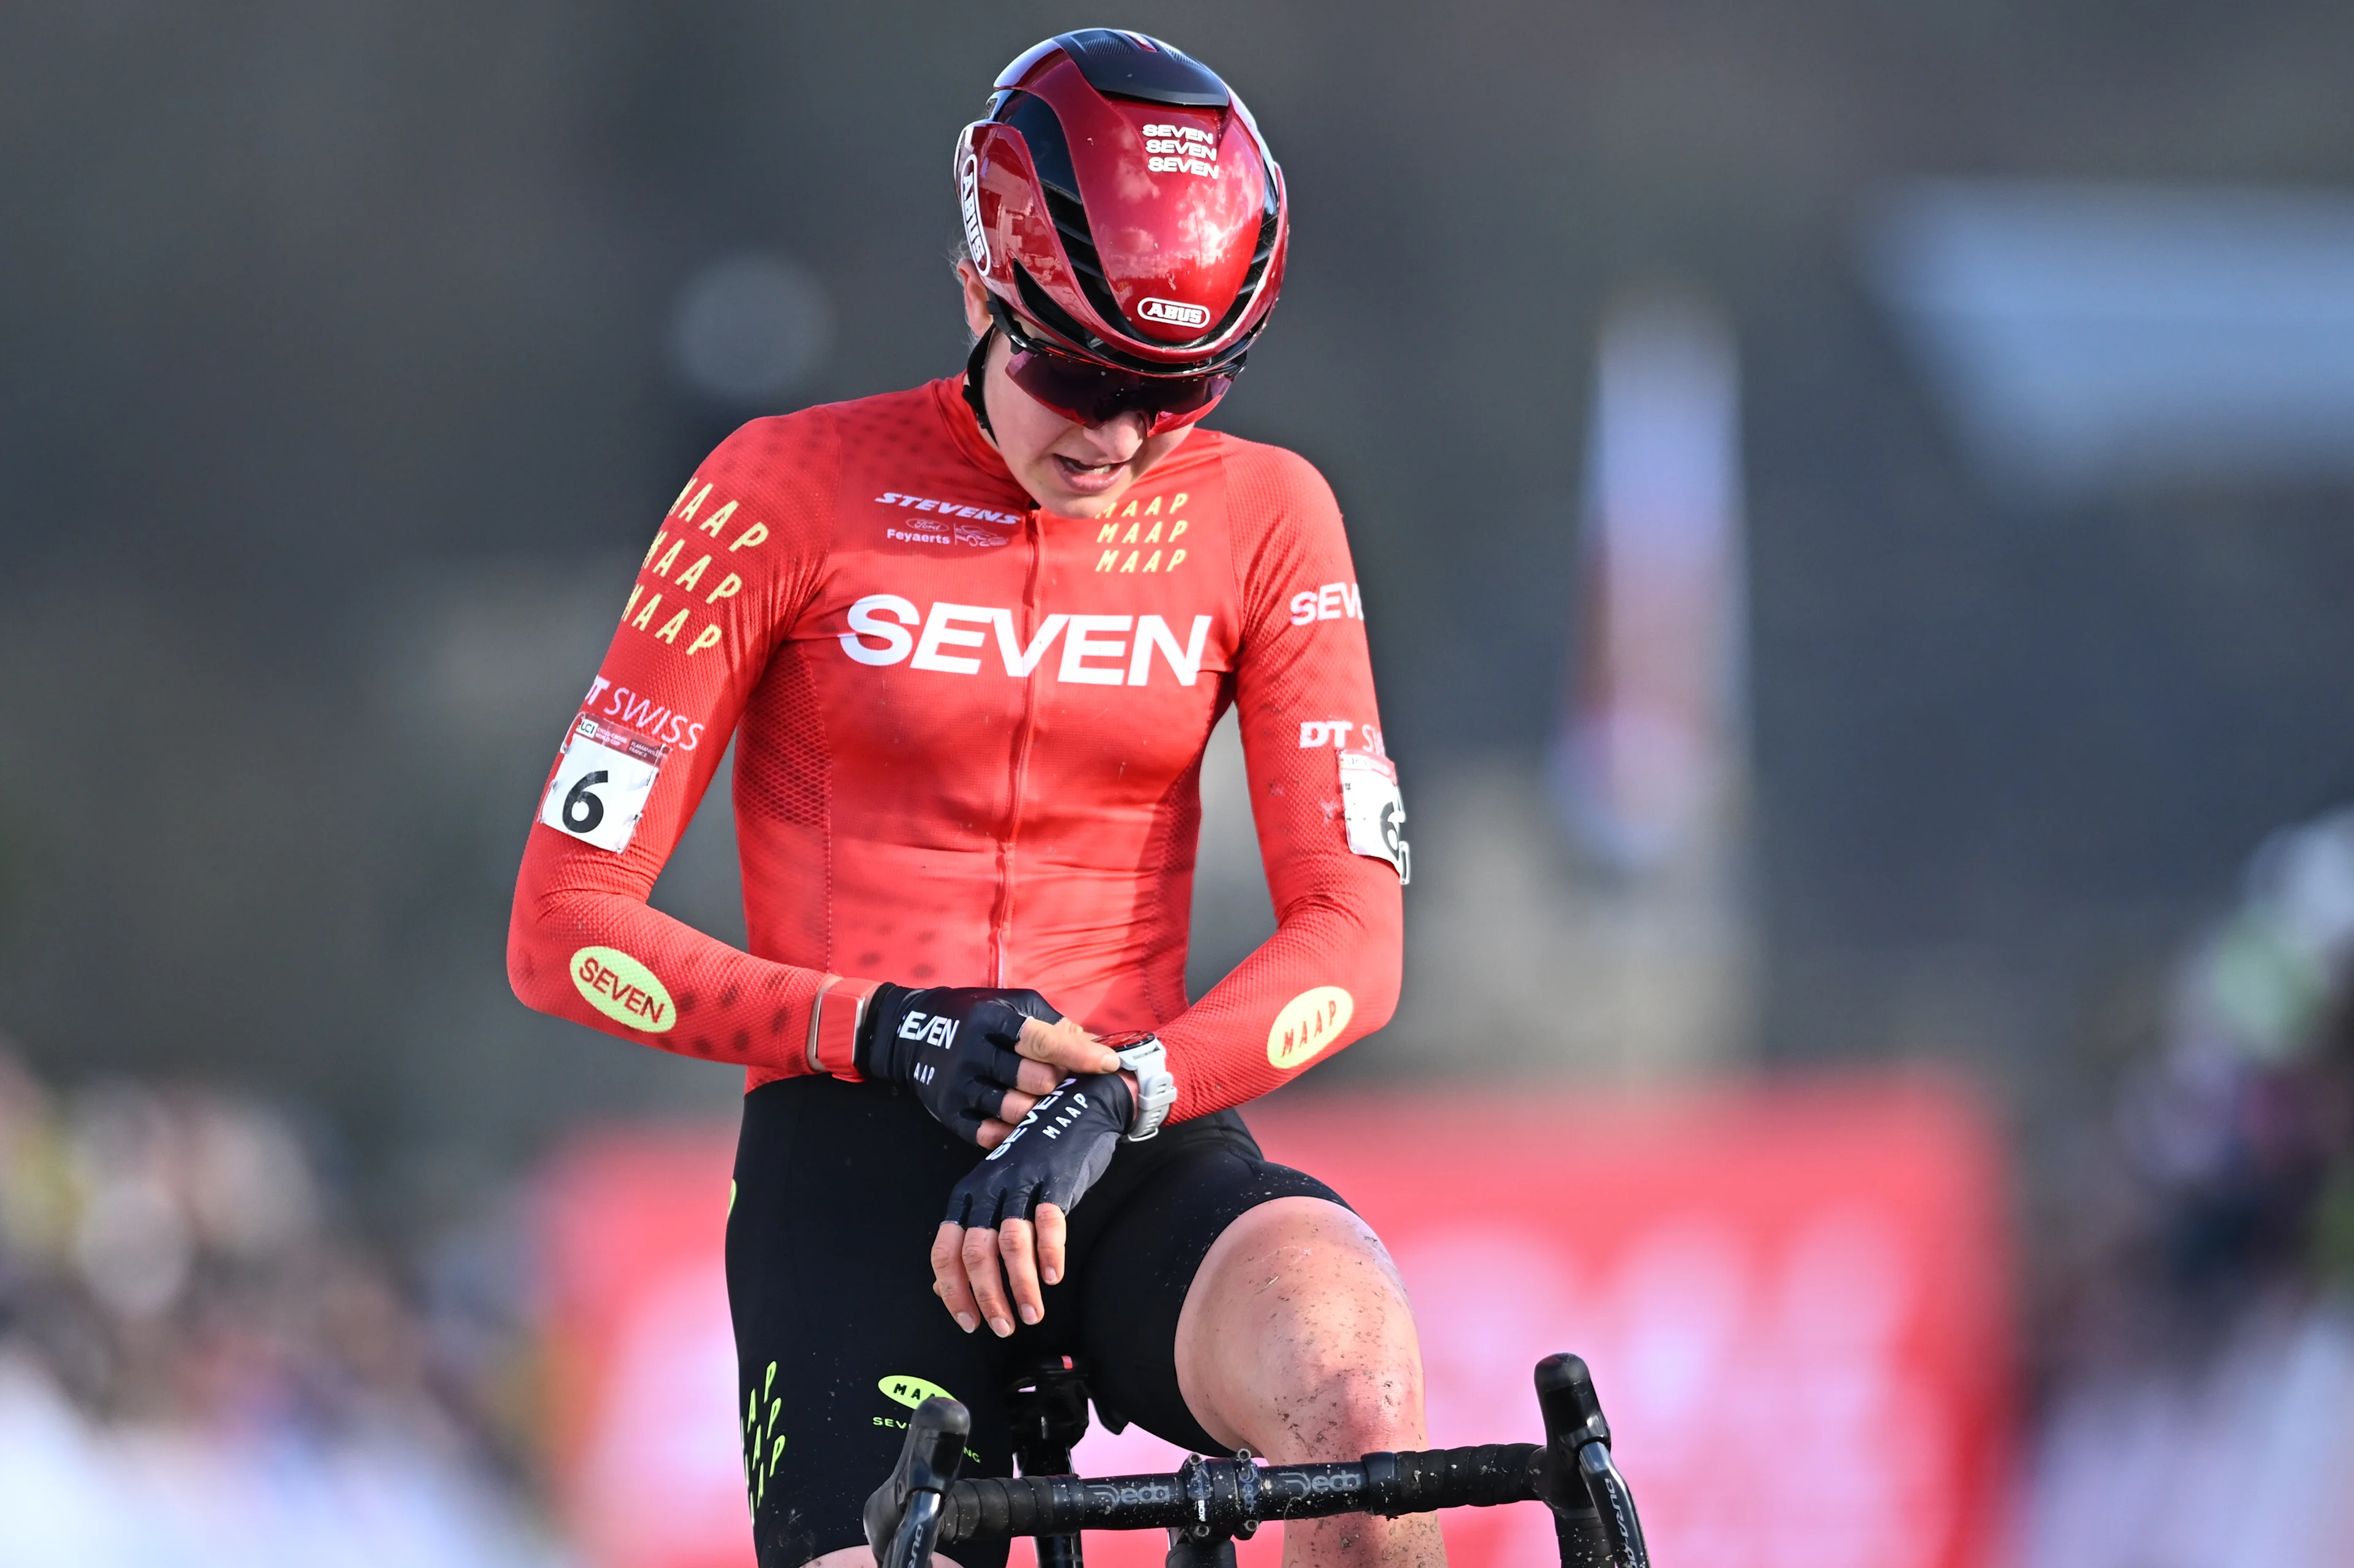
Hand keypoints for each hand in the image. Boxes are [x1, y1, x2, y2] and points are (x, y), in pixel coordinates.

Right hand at [858, 985, 1119, 1145]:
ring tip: (1045, 1102)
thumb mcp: (1012, 1004)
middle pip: (1032, 1080)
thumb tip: (1096, 1044)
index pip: (1041, 1040)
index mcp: (992, 1020)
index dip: (1078, 1054)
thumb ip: (1052, 1024)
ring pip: (1014, 1110)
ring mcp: (958, 1085)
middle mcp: (973, 1052)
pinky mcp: (948, 1112)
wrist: (912, 1032)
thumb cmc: (976, 1015)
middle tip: (1063, 1082)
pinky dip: (1012, 1132)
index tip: (1109, 1063)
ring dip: (1038, 1109)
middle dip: (1057, 1083)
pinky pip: (988, 1134)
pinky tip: (1022, 1124)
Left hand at [930, 1072, 1133, 1335]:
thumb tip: (941, 1288)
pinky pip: (1049, 1220)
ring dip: (1020, 1286)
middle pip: (977, 1251)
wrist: (1077, 1111)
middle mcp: (989, 1187)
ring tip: (1031, 1314)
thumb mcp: (997, 1195)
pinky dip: (1050, 1253)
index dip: (953, 1290)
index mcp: (968, 1194)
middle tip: (1003, 1328)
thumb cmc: (1036, 1162)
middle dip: (988, 1296)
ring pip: (1012, 1241)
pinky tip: (1053, 1278)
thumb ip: (971, 1238)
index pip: (946, 1248)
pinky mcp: (1056, 1177)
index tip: (968, 1322)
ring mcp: (1023, 1180)